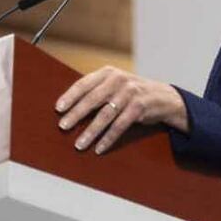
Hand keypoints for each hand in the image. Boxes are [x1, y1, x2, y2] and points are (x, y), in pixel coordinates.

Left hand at [56, 66, 188, 154]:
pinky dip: (108, 138)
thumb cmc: (131, 93)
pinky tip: (99, 148)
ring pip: (106, 115)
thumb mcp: (115, 84)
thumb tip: (68, 108)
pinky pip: (120, 125)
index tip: (58, 109)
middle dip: (76, 114)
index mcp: (108, 73)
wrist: (163, 97)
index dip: (70, 96)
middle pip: (93, 99)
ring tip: (79, 144)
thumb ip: (96, 90)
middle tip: (63, 126)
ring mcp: (130, 93)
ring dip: (91, 131)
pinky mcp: (139, 107)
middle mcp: (118, 80)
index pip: (84, 83)